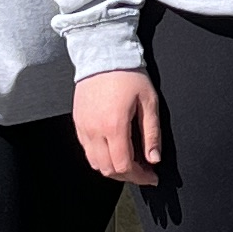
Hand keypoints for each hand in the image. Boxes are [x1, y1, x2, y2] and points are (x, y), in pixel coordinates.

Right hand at [73, 71, 162, 185]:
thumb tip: (154, 158)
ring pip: (95, 163)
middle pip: (108, 169)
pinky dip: (100, 157)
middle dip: (127, 176)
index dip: (139, 177)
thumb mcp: (149, 102)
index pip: (124, 166)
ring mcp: (83, 127)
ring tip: (129, 163)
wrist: (103, 54)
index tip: (151, 177)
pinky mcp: (78, 123)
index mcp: (114, 126)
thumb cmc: (127, 74)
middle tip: (142, 172)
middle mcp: (95, 130)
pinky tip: (113, 150)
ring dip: (112, 168)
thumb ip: (152, 134)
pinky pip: (87, 150)